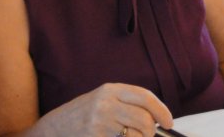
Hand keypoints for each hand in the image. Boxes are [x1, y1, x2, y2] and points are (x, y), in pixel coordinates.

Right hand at [38, 83, 172, 136]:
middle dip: (150, 132)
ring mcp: (101, 122)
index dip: (161, 110)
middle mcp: (105, 103)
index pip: (144, 96)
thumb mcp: (102, 101)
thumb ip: (126, 104)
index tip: (169, 121)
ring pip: (137, 135)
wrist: (55, 128)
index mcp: (109, 90)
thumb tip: (157, 118)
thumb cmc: (82, 116)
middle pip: (145, 119)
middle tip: (146, 135)